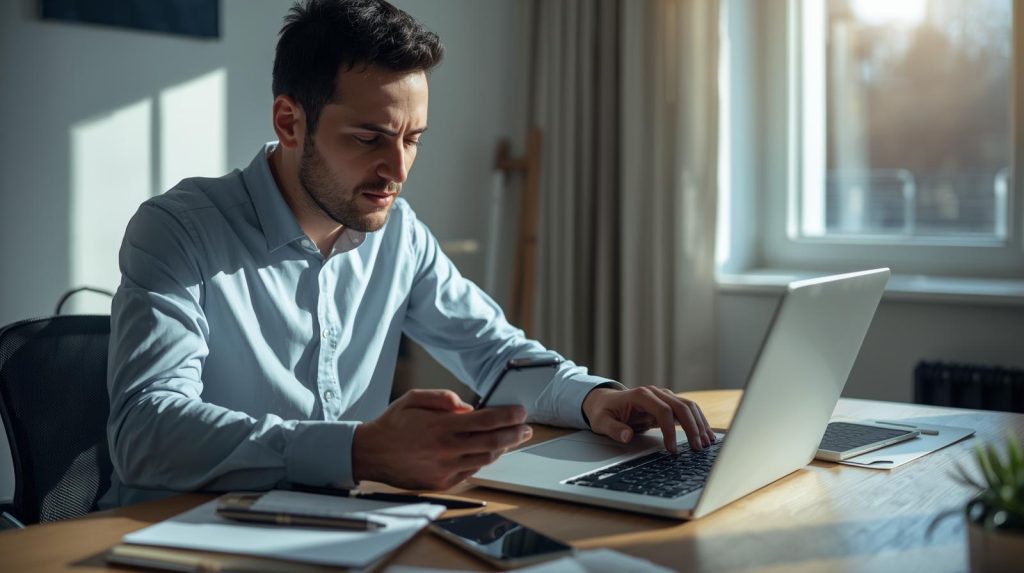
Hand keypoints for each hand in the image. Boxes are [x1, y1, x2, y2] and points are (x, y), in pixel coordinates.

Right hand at [352, 389, 532, 489]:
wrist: (370, 453)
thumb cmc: (393, 424)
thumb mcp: (414, 398)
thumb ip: (442, 398)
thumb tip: (467, 406)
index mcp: (442, 426)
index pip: (486, 420)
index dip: (508, 416)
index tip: (521, 412)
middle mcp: (446, 449)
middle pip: (492, 442)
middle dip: (515, 435)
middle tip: (526, 429)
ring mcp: (445, 468)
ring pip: (484, 459)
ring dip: (501, 449)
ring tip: (511, 440)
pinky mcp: (441, 483)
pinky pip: (470, 472)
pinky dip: (482, 461)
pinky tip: (487, 453)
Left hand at [582, 386, 715, 452]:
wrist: (605, 401)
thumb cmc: (604, 412)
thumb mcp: (602, 422)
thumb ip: (614, 429)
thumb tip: (626, 436)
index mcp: (640, 395)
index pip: (663, 410)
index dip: (670, 430)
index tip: (672, 450)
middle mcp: (655, 393)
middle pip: (681, 406)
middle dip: (692, 428)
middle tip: (697, 448)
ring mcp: (664, 396)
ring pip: (689, 406)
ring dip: (699, 424)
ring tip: (707, 443)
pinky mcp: (668, 404)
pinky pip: (688, 410)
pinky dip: (698, 422)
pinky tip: (706, 435)